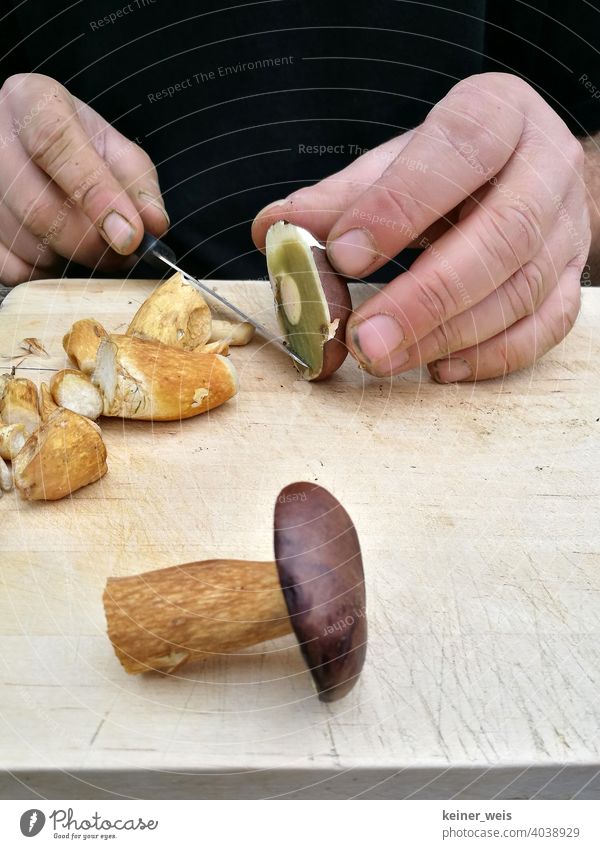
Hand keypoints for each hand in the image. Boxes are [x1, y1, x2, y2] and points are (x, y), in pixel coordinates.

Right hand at [0, 73, 168, 284]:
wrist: (36, 148)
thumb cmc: (81, 150)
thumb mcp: (116, 152)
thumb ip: (139, 186)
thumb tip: (154, 224)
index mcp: (33, 102)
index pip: (56, 144)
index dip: (96, 196)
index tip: (129, 236)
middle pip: (37, 206)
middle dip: (89, 243)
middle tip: (120, 252)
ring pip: (24, 241)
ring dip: (67, 257)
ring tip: (87, 242)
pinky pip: (9, 266)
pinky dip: (41, 271)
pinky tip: (55, 251)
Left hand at [253, 73, 589, 381]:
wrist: (522, 174)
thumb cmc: (447, 168)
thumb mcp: (394, 164)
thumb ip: (340, 198)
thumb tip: (273, 229)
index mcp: (498, 114)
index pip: (459, 150)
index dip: (402, 205)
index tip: (344, 254)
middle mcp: (546, 167)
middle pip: (502, 236)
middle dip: (426, 296)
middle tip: (364, 338)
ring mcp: (567, 228)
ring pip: (522, 290)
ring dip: (447, 335)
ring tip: (383, 358)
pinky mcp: (571, 279)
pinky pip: (544, 327)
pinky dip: (490, 356)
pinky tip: (438, 368)